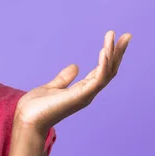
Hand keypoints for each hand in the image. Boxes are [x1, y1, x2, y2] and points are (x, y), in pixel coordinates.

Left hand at [15, 30, 131, 135]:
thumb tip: (76, 66)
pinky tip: (104, 52)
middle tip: (127, 35)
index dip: (110, 55)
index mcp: (82, 90)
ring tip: (112, 37)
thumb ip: (64, 78)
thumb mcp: (52, 87)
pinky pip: (97, 80)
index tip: (113, 38)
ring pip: (106, 73)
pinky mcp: (80, 97)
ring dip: (112, 54)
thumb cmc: (36, 108)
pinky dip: (103, 66)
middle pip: (109, 70)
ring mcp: (86, 95)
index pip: (102, 70)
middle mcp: (88, 93)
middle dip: (118, 53)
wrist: (27, 120)